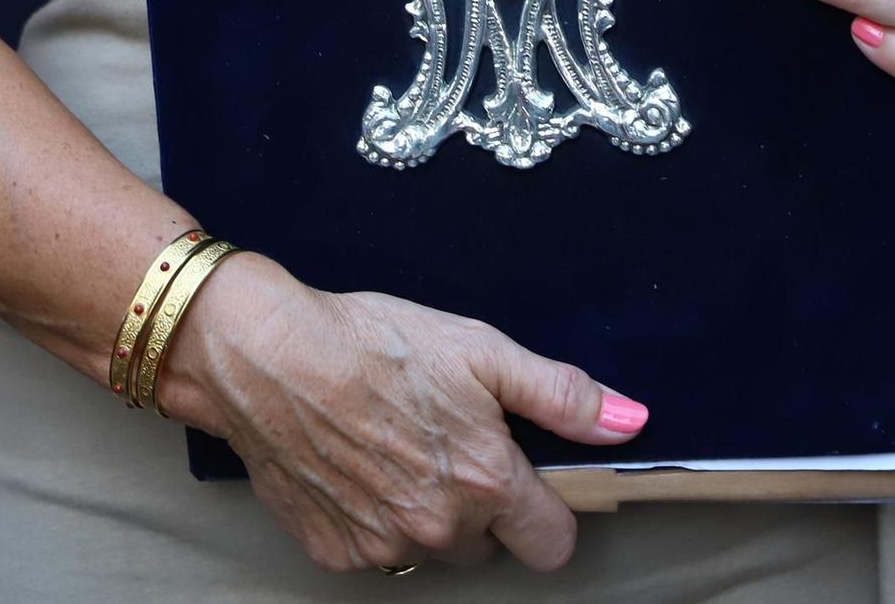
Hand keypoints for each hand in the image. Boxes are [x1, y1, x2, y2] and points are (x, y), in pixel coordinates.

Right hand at [154, 254, 646, 573]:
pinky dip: (373, 519)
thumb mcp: (480, 350)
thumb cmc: (370, 343)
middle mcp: (439, 528)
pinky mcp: (335, 551)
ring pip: (432, 549)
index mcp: (487, 482)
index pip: (553, 543)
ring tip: (398, 447)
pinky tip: (357, 465)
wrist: (265, 357)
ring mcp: (384, 546)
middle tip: (450, 443)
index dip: (548, 510)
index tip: (528, 478)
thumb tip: (630, 421)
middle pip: (490, 546)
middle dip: (482, 506)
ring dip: (428, 514)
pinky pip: (376, 549)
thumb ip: (561, 394)